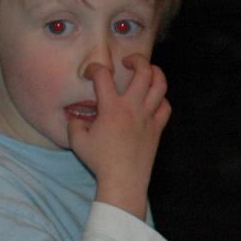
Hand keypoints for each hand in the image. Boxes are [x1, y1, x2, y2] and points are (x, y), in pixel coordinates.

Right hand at [68, 54, 170, 218]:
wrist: (124, 180)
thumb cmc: (99, 161)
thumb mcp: (77, 142)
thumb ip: (74, 124)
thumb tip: (78, 117)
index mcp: (111, 109)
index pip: (103, 76)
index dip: (94, 69)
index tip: (90, 74)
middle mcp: (132, 108)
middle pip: (143, 71)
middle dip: (136, 60)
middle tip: (127, 61)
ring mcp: (148, 117)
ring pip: (160, 85)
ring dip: (154, 73)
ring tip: (146, 72)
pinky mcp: (157, 128)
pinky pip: (166, 106)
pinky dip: (160, 99)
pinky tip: (152, 100)